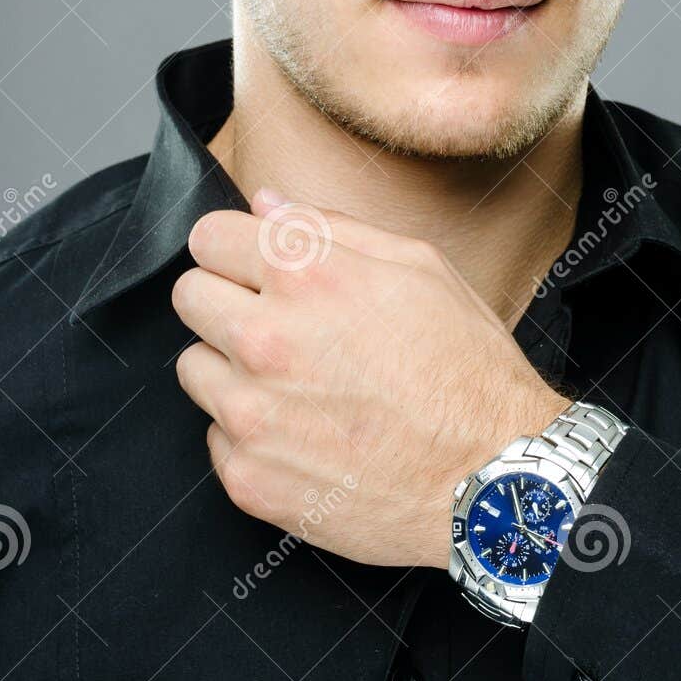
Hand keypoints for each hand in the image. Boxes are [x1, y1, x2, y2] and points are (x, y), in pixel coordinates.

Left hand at [171, 190, 570, 569]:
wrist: (492, 476)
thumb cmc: (466, 371)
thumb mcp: (420, 268)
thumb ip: (331, 226)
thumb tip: (266, 203)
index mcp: (305, 275)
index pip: (208, 237)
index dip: (235, 248)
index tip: (252, 267)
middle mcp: (265, 340)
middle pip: (189, 297)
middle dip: (227, 302)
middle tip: (278, 325)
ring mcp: (251, 414)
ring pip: (195, 368)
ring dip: (233, 370)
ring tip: (298, 385)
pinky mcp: (249, 476)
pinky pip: (216, 438)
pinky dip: (251, 435)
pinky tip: (306, 434)